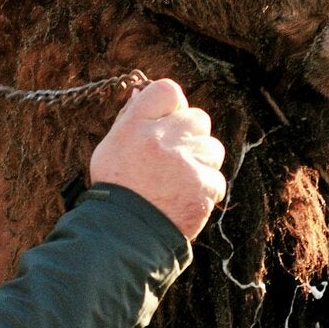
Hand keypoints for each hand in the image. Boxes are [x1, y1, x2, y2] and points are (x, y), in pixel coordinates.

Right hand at [88, 79, 225, 241]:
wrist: (123, 237)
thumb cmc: (116, 189)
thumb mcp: (112, 147)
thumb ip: (130, 118)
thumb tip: (141, 92)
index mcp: (135, 126)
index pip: (168, 90)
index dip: (173, 105)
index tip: (169, 121)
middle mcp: (160, 138)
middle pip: (197, 118)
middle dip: (191, 136)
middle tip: (175, 159)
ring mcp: (184, 161)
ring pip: (213, 148)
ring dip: (202, 163)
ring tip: (179, 183)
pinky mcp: (203, 186)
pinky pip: (216, 178)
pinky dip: (206, 190)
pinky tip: (186, 200)